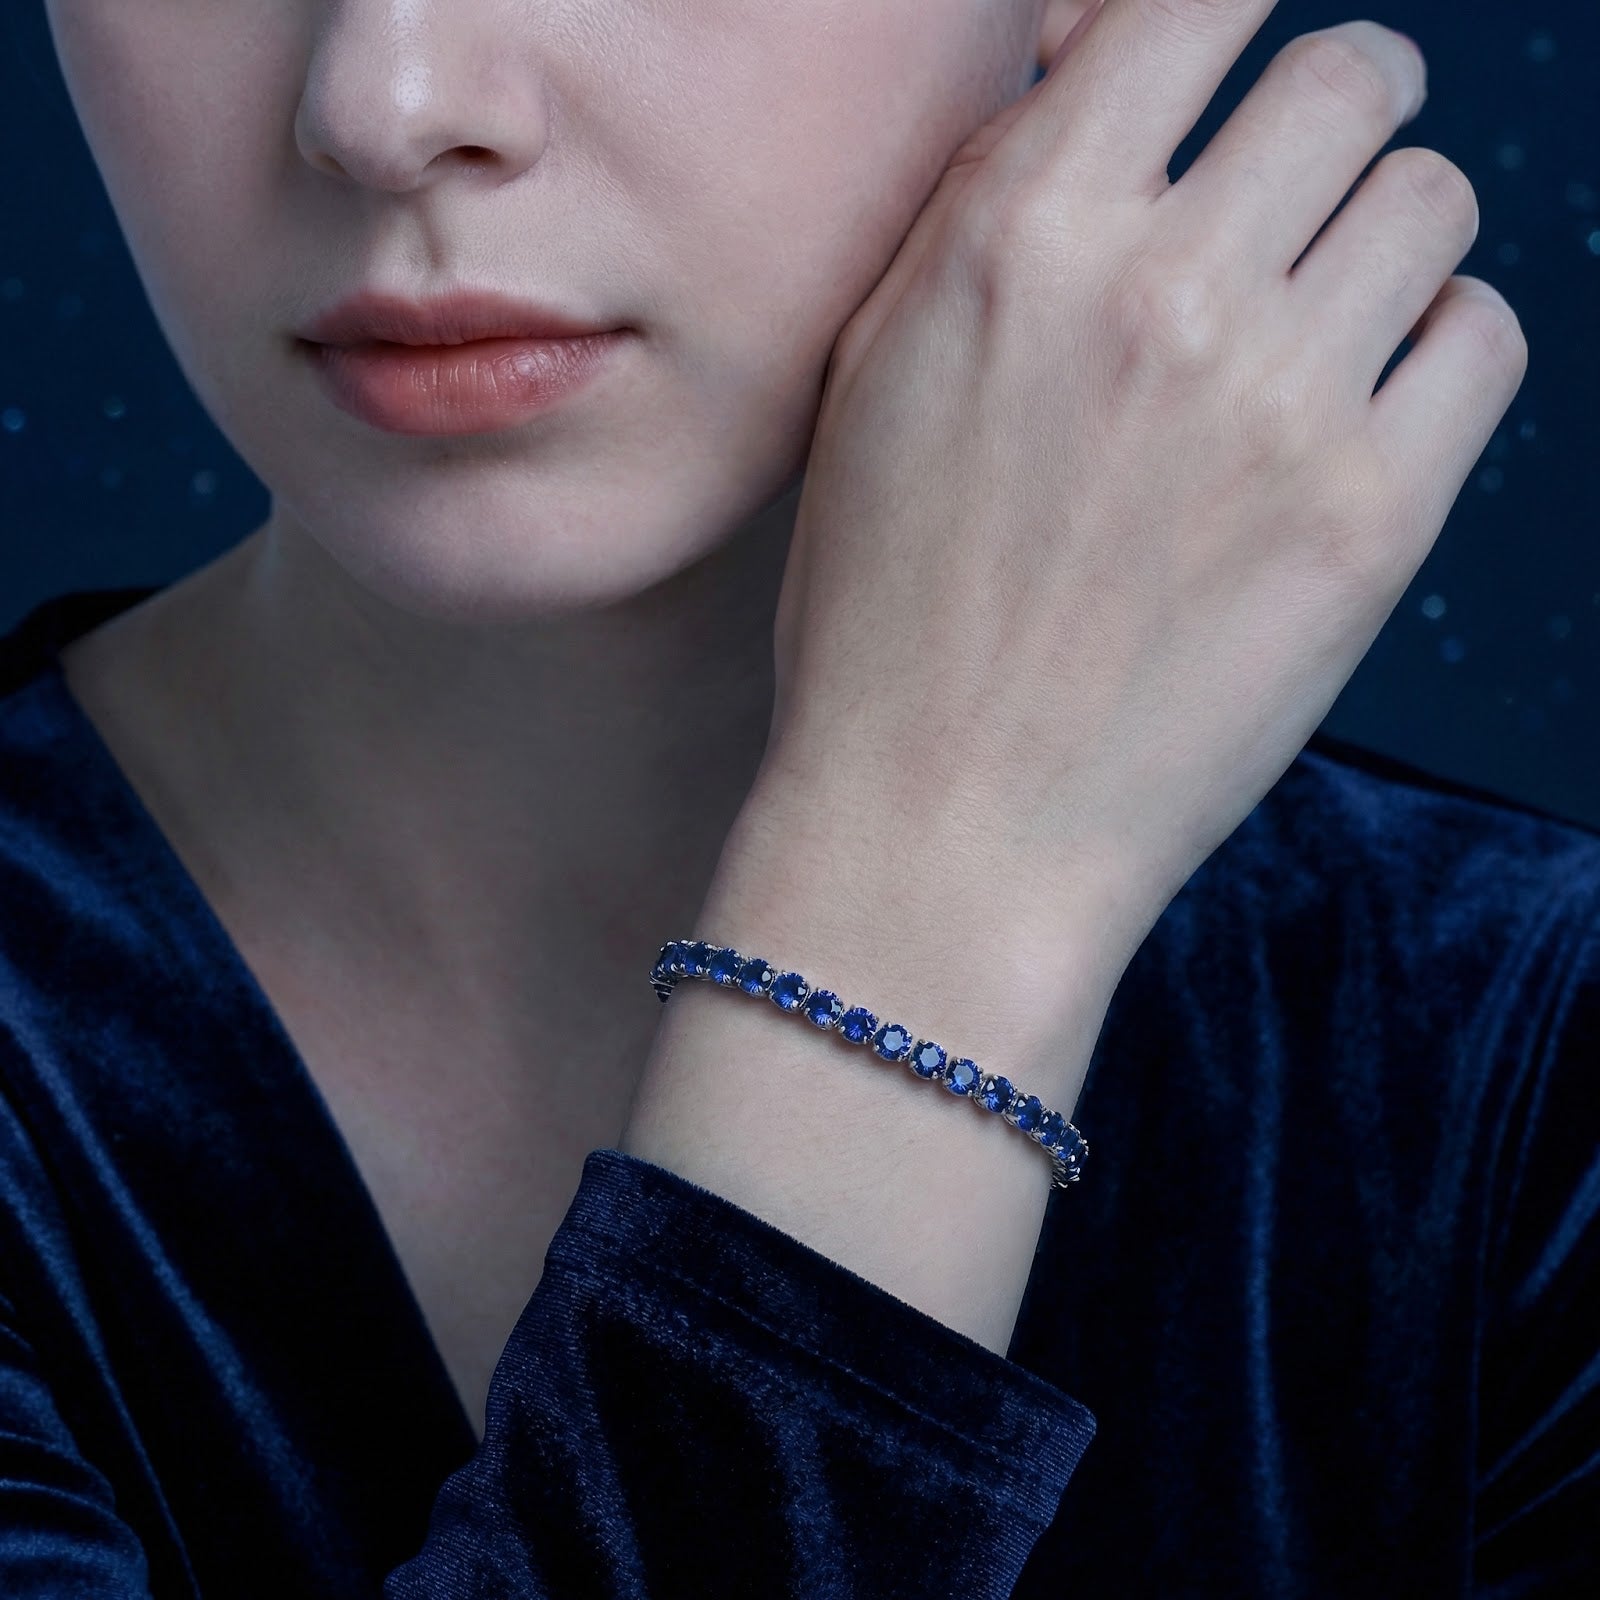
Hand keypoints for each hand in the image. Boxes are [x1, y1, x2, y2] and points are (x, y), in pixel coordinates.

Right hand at [754, 1, 1526, 992]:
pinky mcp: (1371, 519)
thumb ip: (990, 206)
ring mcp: (1279, 402)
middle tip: (1296, 204)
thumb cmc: (884, 617)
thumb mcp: (877, 378)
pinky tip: (1353, 421)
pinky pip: (1482, 339)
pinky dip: (1432, 356)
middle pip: (1356, 77)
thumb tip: (1103, 67)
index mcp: (1019, 236)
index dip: (1230, 27)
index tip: (1231, 81)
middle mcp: (1163, 289)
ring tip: (1314, 336)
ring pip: (1433, 199)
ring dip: (1382, 244)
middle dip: (1333, 124)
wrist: (942, 827)